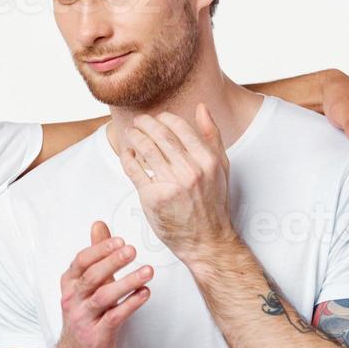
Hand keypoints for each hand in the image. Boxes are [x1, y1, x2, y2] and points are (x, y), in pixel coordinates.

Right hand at [55, 221, 151, 347]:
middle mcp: (74, 300)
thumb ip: (95, 255)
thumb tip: (99, 225)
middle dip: (112, 262)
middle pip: (91, 277)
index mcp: (70, 285)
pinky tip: (145, 293)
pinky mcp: (97, 336)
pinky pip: (115, 317)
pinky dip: (131, 304)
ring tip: (147, 272)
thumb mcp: (85, 285)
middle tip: (132, 250)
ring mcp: (84, 319)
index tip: (120, 241)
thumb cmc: (85, 317)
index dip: (100, 250)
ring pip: (103, 297)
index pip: (81, 262)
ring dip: (126, 283)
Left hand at [120, 107, 235, 264]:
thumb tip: (201, 107)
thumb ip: (212, 136)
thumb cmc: (213, 203)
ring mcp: (170, 184)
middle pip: (160, 136)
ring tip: (131, 134)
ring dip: (134, 137)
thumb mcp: (221, 167)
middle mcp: (189, 171)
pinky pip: (134, 170)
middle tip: (138, 121)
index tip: (157, 118)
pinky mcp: (153, 197)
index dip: (164, 118)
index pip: (179, 127)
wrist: (206, 240)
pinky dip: (127, 157)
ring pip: (145, 149)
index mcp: (207, 160)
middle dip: (145, 124)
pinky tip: (127, 154)